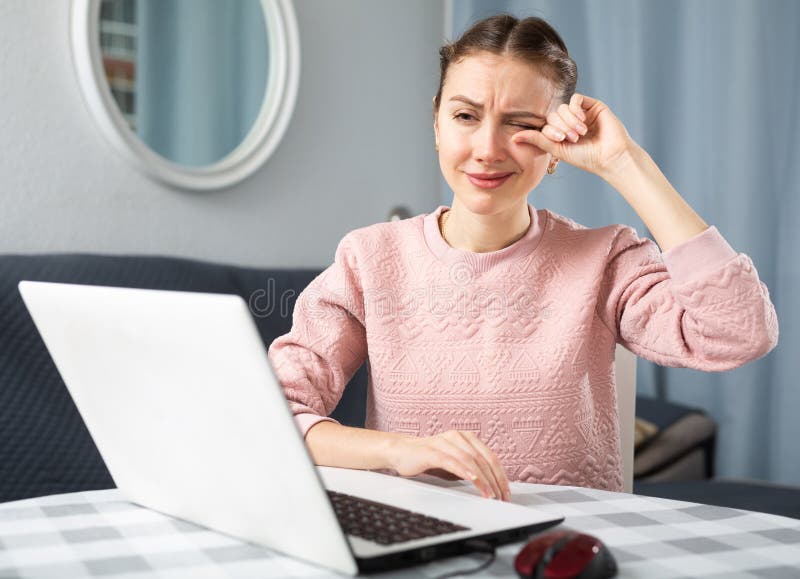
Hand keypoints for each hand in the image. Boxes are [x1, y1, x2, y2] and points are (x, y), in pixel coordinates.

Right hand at [388, 430, 510, 500]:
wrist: (401, 452)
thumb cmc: (429, 459)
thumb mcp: (455, 465)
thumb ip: (471, 470)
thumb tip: (491, 487)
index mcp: (466, 438)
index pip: (490, 457)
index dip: (500, 475)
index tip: (506, 492)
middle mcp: (457, 436)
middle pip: (482, 459)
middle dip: (494, 481)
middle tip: (500, 498)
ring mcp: (444, 442)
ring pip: (470, 460)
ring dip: (482, 480)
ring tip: (489, 495)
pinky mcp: (431, 450)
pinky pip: (451, 460)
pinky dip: (464, 470)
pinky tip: (472, 479)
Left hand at [512, 93, 635, 178]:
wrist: (610, 156)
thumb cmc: (585, 157)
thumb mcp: (557, 149)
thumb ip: (537, 140)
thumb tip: (514, 137)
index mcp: (561, 134)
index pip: (546, 124)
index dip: (551, 131)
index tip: (561, 140)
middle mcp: (570, 122)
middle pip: (553, 115)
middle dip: (561, 126)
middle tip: (573, 138)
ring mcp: (581, 113)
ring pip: (563, 107)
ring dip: (569, 120)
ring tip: (580, 133)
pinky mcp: (592, 106)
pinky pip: (575, 99)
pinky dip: (575, 109)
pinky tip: (583, 120)